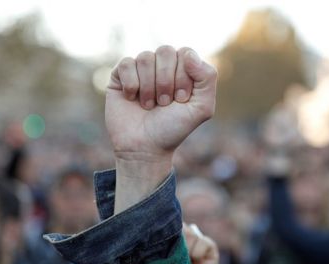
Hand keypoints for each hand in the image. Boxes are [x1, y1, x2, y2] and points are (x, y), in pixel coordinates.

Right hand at [106, 46, 216, 211]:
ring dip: (149, 87)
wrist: (145, 147)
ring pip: (145, 57)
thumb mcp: (202, 108)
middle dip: (166, 81)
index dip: (183, 76)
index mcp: (183, 69)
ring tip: (149, 105)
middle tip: (164, 103)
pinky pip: (126, 64)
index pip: (185, 53)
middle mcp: (162, 65)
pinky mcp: (120, 76)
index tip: (181, 100)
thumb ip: (207, 77)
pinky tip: (132, 99)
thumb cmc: (174, 128)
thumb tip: (188, 54)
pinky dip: (132, 85)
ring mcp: (141, 69)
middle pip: (165, 51)